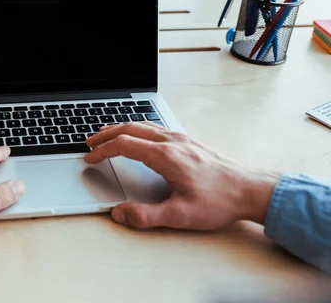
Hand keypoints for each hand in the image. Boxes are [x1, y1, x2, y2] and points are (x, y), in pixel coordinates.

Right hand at [84, 122, 279, 229]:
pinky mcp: (189, 141)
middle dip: (106, 134)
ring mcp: (181, 138)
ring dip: (121, 128)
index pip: (123, 145)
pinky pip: (156, 127)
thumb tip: (119, 213)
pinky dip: (137, 128)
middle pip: (130, 128)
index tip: (89, 158)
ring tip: (107, 135)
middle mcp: (171, 141)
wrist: (252, 189)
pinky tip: (139, 136)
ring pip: (143, 125)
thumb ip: (146, 216)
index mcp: (165, 156)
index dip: (102, 151)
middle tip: (89, 142)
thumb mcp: (180, 215)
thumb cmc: (220, 201)